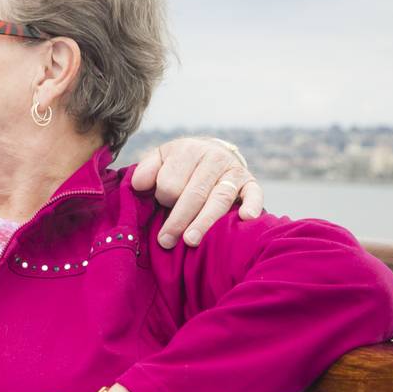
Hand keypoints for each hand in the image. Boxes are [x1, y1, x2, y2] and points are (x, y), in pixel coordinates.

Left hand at [133, 137, 263, 247]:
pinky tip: (245, 218)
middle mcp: (213, 157)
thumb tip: (139, 185)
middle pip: (194, 193)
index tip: (160, 206)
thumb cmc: (180, 164)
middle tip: (166, 241)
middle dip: (178, 219)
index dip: (163, 198)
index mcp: (187, 150)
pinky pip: (254, 194)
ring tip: (191, 241)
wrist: (212, 153)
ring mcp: (234, 170)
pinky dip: (252, 205)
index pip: (171, 182)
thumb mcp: (159, 159)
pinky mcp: (250, 182)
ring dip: (205, 221)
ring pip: (219, 198)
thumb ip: (146, 170)